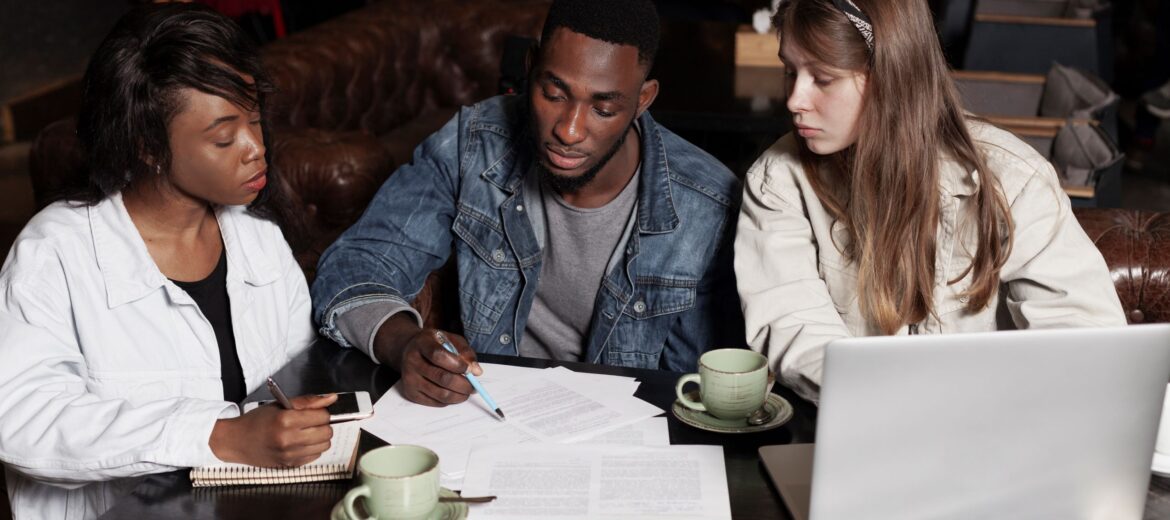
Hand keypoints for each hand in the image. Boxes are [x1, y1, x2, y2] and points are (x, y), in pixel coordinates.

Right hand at [210, 393, 335, 467]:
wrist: (237, 441)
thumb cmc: (257, 421)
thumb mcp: (280, 404)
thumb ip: (308, 401)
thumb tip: (332, 398)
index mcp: (285, 420)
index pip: (322, 416)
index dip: (321, 412)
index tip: (313, 412)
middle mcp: (288, 439)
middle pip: (326, 432)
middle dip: (322, 425)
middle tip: (310, 422)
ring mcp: (290, 454)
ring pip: (324, 445)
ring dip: (319, 437)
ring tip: (306, 432)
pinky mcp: (290, 464)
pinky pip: (315, 456)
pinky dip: (312, 448)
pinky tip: (300, 443)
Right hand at [373, 314, 481, 406]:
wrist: (409, 350)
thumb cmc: (434, 344)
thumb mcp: (450, 339)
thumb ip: (465, 352)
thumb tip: (476, 371)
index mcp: (422, 343)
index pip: (439, 356)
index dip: (457, 365)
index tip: (469, 370)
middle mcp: (412, 361)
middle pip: (442, 378)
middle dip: (464, 385)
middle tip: (474, 386)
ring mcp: (409, 379)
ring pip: (441, 394)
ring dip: (459, 395)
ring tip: (466, 391)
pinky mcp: (410, 393)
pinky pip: (435, 402)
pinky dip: (449, 400)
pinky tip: (454, 393)